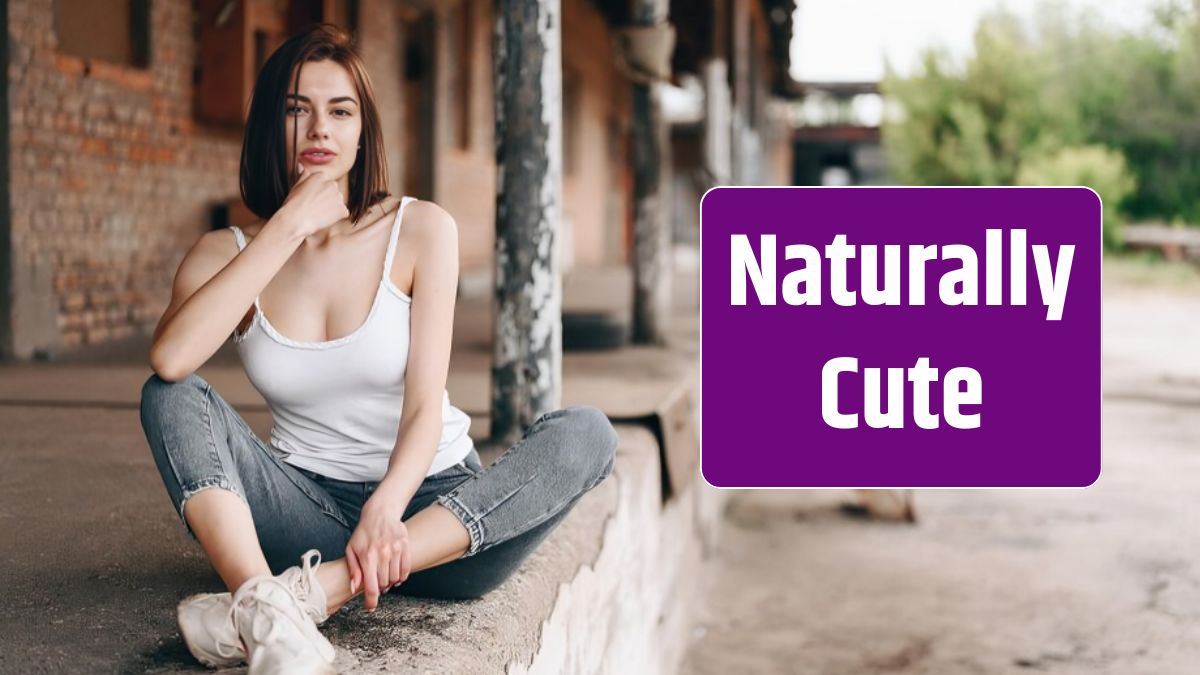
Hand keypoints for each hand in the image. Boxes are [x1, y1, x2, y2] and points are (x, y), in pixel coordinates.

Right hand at [275, 163, 349, 238]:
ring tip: (319, 213)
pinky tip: (324, 219)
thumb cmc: (293, 204)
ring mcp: (339, 197)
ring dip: (332, 208)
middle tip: (315, 207)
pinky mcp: (342, 209)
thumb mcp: (296, 185)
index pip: (325, 183)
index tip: (312, 199)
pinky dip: (336, 217)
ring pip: (338, 202)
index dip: (319, 193)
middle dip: (327, 199)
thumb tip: (301, 166)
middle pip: (333, 192)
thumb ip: (304, 175)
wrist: (295, 220)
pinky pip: (343, 213)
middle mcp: (332, 184)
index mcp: (321, 175)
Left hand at [345, 492, 410, 611]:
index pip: (371, 587)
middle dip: (379, 588)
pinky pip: (406, 570)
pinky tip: (395, 575)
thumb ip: (353, 570)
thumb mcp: (351, 550)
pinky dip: (401, 576)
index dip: (371, 601)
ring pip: (395, 578)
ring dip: (390, 582)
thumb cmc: (363, 532)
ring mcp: (395, 550)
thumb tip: (354, 588)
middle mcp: (382, 554)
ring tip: (384, 577)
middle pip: (384, 584)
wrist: (380, 513)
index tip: (370, 608)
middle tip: (376, 584)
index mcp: (367, 557)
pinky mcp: (405, 547)